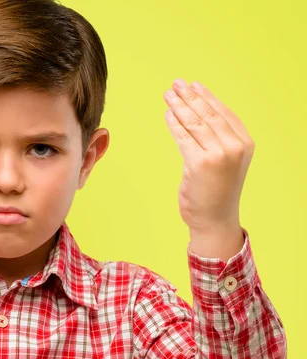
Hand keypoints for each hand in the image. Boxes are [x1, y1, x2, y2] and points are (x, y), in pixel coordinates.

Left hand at [164, 78, 254, 231]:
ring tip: (168, 95)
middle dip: (190, 96)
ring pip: (195, 123)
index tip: (194, 84)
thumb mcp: (225, 161)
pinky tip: (167, 114)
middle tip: (176, 84)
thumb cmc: (217, 191)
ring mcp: (219, 155)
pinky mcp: (200, 164)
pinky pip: (183, 138)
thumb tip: (194, 115)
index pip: (224, 112)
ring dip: (179, 106)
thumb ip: (217, 140)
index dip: (207, 96)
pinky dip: (174, 124)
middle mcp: (235, 147)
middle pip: (208, 114)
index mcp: (245, 143)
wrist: (215, 219)